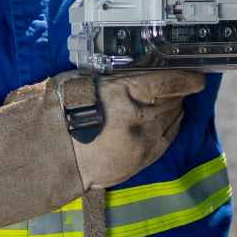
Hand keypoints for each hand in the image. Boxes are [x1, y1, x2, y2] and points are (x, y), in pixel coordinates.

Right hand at [0, 69, 203, 236]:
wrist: (42, 158)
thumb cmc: (53, 114)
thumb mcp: (79, 81)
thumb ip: (109, 79)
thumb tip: (127, 73)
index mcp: (124, 95)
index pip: (169, 82)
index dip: (185, 77)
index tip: (195, 74)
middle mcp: (139, 121)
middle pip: (173, 102)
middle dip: (175, 92)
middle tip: (173, 83)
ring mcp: (141, 146)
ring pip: (172, 123)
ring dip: (172, 111)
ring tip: (166, 102)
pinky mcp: (138, 164)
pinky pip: (164, 143)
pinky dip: (167, 130)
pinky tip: (162, 123)